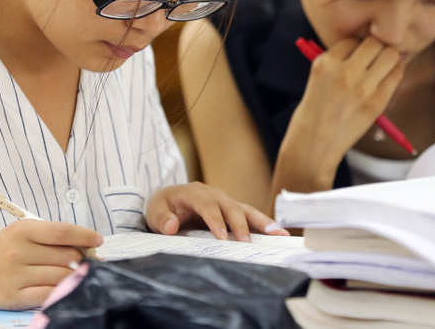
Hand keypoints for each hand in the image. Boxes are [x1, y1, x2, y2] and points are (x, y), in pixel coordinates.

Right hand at [0, 219, 102, 309]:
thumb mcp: (19, 233)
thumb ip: (47, 235)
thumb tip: (82, 244)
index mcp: (23, 231)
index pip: (62, 231)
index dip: (85, 236)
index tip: (98, 240)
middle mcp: (20, 252)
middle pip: (67, 257)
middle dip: (81, 260)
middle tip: (86, 262)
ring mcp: (17, 275)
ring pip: (61, 277)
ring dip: (74, 277)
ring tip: (75, 276)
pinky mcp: (15, 296)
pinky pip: (48, 295)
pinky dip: (61, 292)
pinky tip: (64, 289)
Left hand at [146, 182, 288, 241]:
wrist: (169, 201)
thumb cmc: (163, 207)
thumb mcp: (155, 212)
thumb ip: (161, 218)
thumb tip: (171, 226)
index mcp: (194, 192)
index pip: (207, 205)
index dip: (215, 220)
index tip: (222, 238)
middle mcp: (214, 194)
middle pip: (230, 207)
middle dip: (240, 225)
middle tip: (246, 243)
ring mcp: (226, 201)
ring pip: (246, 210)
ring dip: (262, 222)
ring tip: (279, 234)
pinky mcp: (233, 210)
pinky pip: (250, 216)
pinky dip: (264, 225)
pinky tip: (279, 233)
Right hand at [289, 37, 406, 162]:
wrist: (314, 145)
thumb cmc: (315, 112)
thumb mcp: (317, 79)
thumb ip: (337, 62)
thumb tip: (365, 49)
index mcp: (325, 63)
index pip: (352, 39)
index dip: (357, 46)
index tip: (359, 55)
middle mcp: (343, 71)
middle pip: (373, 42)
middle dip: (376, 47)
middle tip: (376, 58)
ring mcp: (361, 87)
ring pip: (389, 55)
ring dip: (389, 58)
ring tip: (383, 67)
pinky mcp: (376, 102)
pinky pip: (396, 76)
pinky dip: (395, 74)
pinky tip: (387, 79)